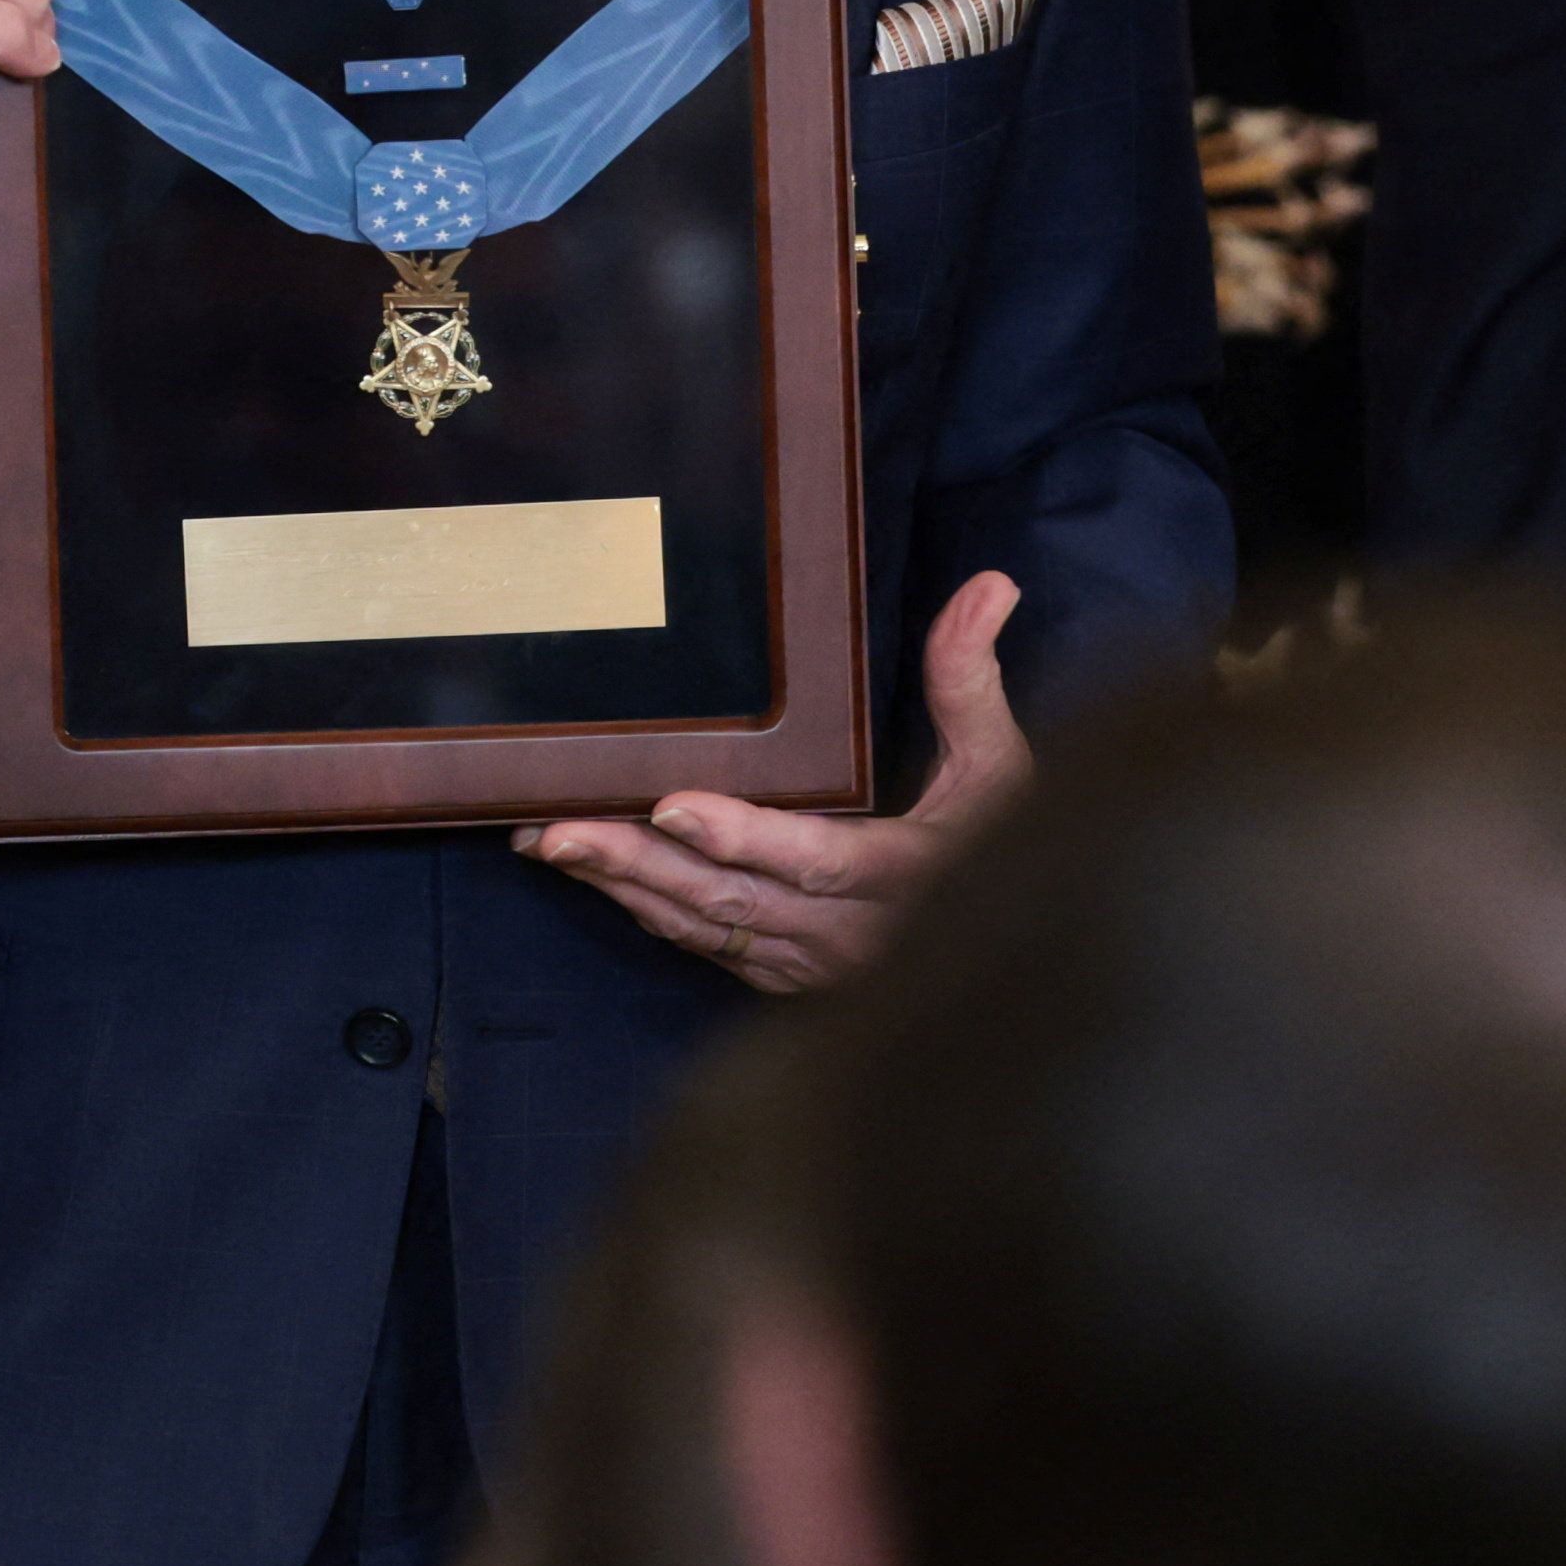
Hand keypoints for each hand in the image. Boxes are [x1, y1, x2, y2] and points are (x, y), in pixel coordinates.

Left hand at [518, 573, 1029, 992]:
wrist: (1016, 966)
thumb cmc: (1005, 853)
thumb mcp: (1001, 768)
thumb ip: (973, 680)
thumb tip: (990, 585)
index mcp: (905, 879)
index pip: (816, 861)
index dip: (744, 837)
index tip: (675, 806)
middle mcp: (848, 938)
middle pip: (728, 899)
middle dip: (638, 863)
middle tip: (559, 827)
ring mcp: (810, 967)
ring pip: (702, 927)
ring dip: (623, 886)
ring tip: (548, 840)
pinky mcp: (784, 980)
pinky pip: (704, 945)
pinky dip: (646, 909)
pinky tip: (596, 873)